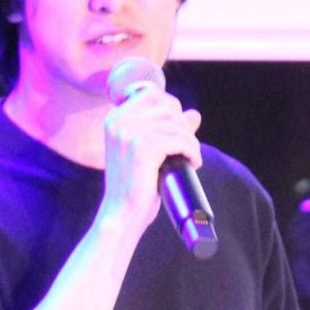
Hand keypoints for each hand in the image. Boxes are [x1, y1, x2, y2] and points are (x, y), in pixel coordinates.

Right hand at [101, 84, 201, 238]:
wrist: (121, 215)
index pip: (150, 93)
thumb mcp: (148, 153)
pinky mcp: (142, 149)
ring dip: (190, 141)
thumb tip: (194, 114)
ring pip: (175, 124)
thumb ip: (168, 130)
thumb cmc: (135, 187)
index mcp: (114, 119)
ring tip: (191, 158)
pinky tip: (193, 163)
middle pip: (166, 107)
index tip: (178, 129)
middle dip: (183, 125)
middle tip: (187, 147)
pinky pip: (178, 140)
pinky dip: (192, 151)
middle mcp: (118, 122)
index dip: (171, 107)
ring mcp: (129, 134)